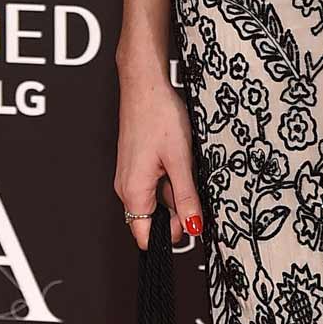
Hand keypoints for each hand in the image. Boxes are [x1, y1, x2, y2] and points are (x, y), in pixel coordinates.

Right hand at [114, 63, 202, 251]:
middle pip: (150, 221)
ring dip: (174, 196)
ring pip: (154, 201)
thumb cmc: (158, 116)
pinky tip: (180, 164)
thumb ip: (186, 197)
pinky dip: (169, 182)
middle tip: (195, 196)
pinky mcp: (136, 165)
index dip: (170, 237)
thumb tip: (193, 227)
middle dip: (175, 216)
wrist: (145, 85)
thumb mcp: (181, 160)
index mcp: (133, 191)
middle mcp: (126, 187)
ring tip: (187, 172)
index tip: (192, 226)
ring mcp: (130, 176)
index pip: (144, 236)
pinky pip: (153, 185)